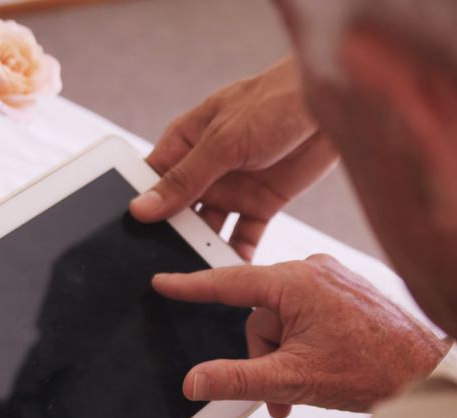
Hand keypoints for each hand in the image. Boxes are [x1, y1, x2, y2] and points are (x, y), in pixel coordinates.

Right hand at [130, 57, 338, 259]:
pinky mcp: (262, 204)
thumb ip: (184, 179)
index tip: (128, 240)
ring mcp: (233, 189)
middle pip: (177, 212)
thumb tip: (142, 208)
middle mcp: (205, 170)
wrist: (329, 108)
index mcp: (185, 144)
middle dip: (170, 237)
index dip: (139, 208)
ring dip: (202, 250)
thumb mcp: (221, 142)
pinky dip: (237, 255)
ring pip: (208, 229)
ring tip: (193, 276)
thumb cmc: (273, 103)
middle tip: (160, 269)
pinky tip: (232, 275)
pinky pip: (243, 237)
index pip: (151, 182)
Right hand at [153, 255, 448, 415]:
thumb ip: (236, 379)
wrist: (430, 373)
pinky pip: (306, 313)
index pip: (229, 281)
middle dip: (264, 354)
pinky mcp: (346, 290)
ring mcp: (332, 278)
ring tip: (307, 386)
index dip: (191, 286)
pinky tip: (322, 367)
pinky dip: (304, 343)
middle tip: (280, 390)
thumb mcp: (292, 380)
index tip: (162, 281)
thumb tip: (194, 382)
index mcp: (296, 282)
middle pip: (259, 313)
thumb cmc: (373, 369)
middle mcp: (313, 270)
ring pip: (283, 318)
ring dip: (285, 355)